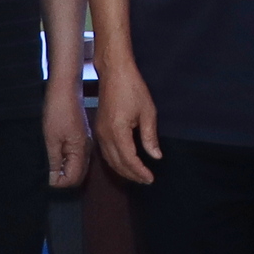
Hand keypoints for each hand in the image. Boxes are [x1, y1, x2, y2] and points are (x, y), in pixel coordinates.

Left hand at [42, 85, 89, 189]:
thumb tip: (53, 179)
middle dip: (64, 179)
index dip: (59, 182)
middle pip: (78, 175)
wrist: (65, 88)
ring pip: (78, 166)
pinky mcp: (81, 137)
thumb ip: (54, 161)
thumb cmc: (58, 110)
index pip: (73, 178)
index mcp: (80, 150)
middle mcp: (87, 149)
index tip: (47, 178)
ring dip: (65, 170)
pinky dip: (67, 161)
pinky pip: (77, 156)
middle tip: (48, 174)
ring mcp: (85, 142)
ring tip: (50, 165)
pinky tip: (57, 155)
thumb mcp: (51, 139)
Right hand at [94, 65, 158, 185]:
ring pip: (109, 160)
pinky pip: (105, 152)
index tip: (151, 178)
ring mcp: (99, 132)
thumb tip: (155, 156)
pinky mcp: (98, 129)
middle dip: (132, 175)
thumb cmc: (132, 88)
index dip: (140, 172)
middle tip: (146, 181)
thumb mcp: (148, 112)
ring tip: (137, 175)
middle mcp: (105, 135)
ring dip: (123, 170)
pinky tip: (125, 163)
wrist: (114, 72)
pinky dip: (115, 161)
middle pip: (117, 164)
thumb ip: (150, 136)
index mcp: (117, 131)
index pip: (128, 160)